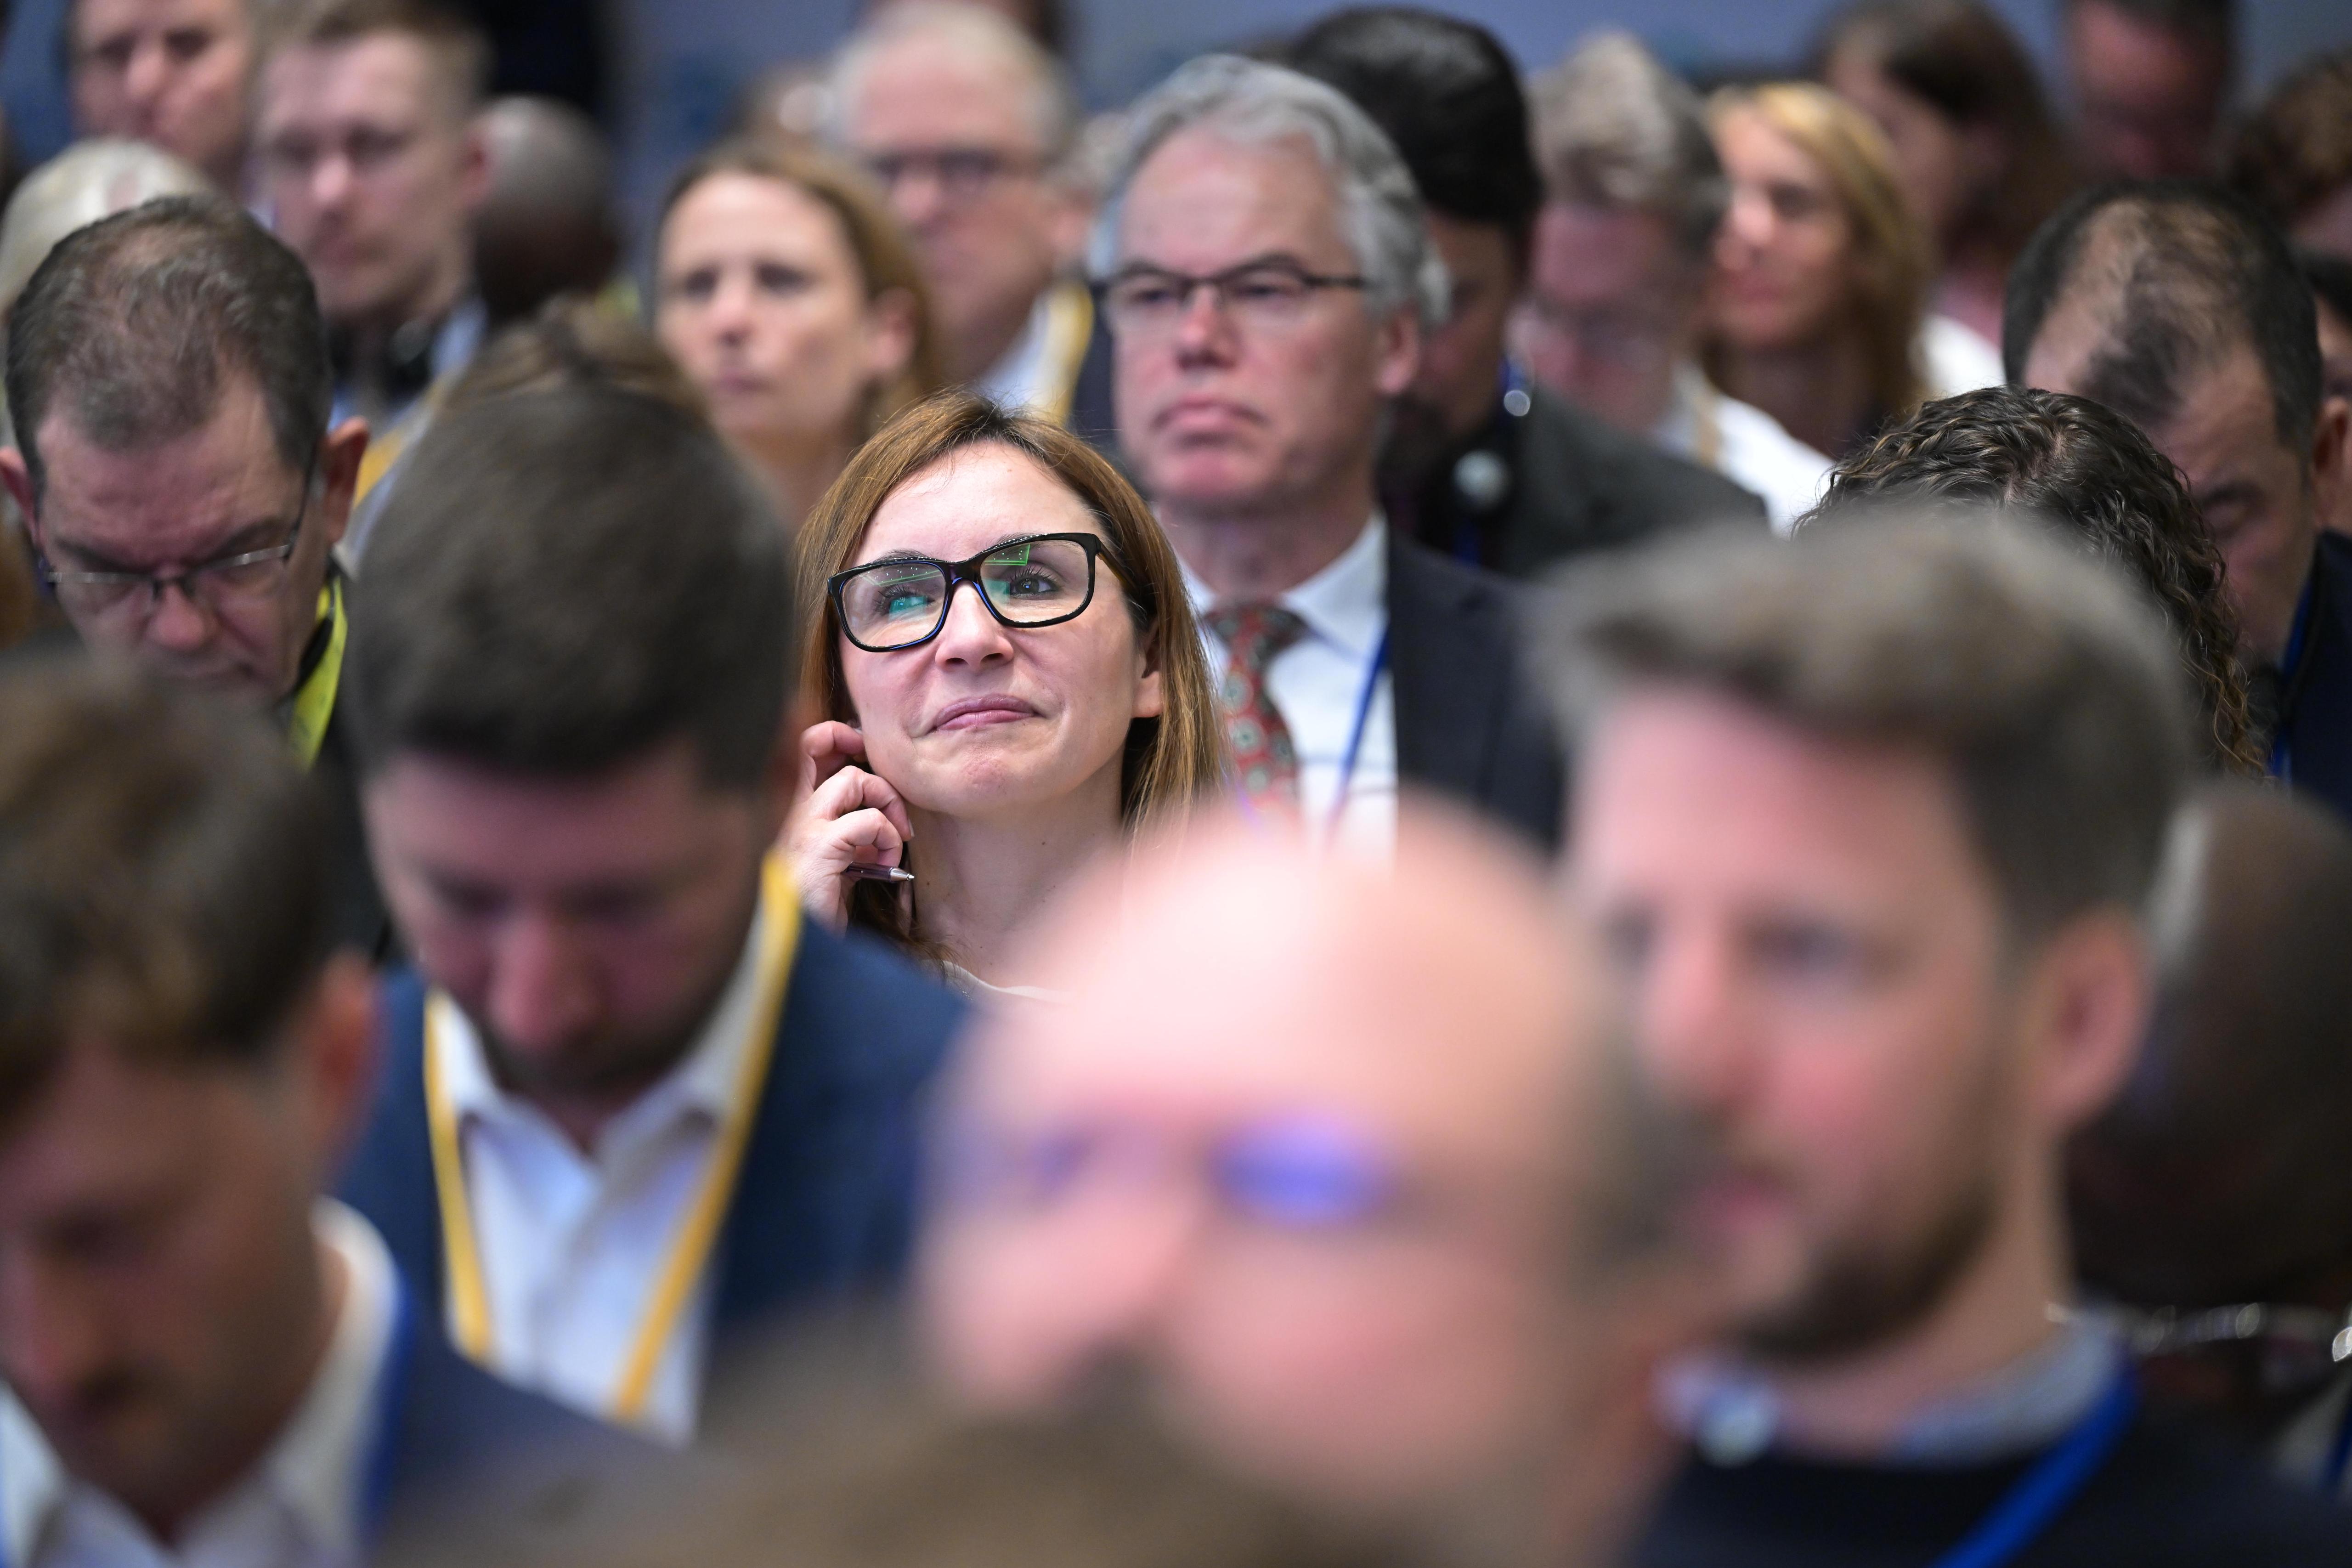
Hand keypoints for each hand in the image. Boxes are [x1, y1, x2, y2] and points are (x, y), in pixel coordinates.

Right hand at [785, 722, 914, 929]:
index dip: (837, 736)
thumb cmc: (814, 913)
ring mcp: (801, 826)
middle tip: (891, 803)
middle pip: (818, 743)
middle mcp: (789, 811)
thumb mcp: (833, 867)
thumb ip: (847, 837)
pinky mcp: (818, 847)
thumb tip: (878, 822)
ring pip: (853, 778)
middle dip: (864, 756)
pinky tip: (884, 862)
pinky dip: (887, 836)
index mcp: (791, 812)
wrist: (796, 952)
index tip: (865, 753)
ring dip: (887, 805)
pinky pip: (867, 820)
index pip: (806, 749)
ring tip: (892, 843)